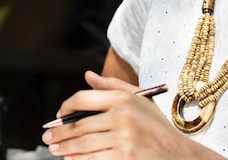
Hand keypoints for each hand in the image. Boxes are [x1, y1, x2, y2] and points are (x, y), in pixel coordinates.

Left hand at [41, 71, 219, 158]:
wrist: (180, 154)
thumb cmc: (157, 126)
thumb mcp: (139, 100)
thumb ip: (111, 86)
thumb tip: (87, 75)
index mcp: (123, 99)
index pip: (83, 99)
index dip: (66, 107)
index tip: (59, 115)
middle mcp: (122, 116)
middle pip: (79, 124)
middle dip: (59, 132)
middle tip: (48, 136)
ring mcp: (124, 138)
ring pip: (83, 143)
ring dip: (64, 148)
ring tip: (54, 149)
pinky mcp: (125, 157)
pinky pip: (94, 158)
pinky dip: (78, 159)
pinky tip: (70, 159)